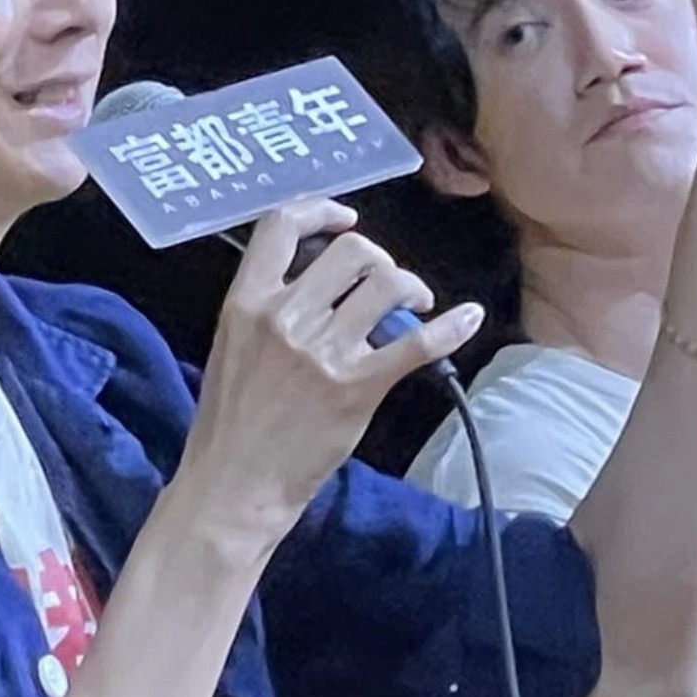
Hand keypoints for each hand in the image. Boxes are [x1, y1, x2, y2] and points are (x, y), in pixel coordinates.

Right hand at [176, 198, 483, 548]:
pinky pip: (415, 344)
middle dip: (380, 258)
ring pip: (386, 284)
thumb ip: (267, 309)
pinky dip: (450, 328)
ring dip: (411, 287)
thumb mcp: (231, 347)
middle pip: (351, 251)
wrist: (232, 486)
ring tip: (417, 303)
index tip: (345, 220)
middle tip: (387, 283)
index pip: (281, 226)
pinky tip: (468, 318)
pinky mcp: (356, 388)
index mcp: (245, 302)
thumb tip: (316, 284)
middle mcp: (285, 317)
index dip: (320, 210)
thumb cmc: (228, 424)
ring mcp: (322, 352)